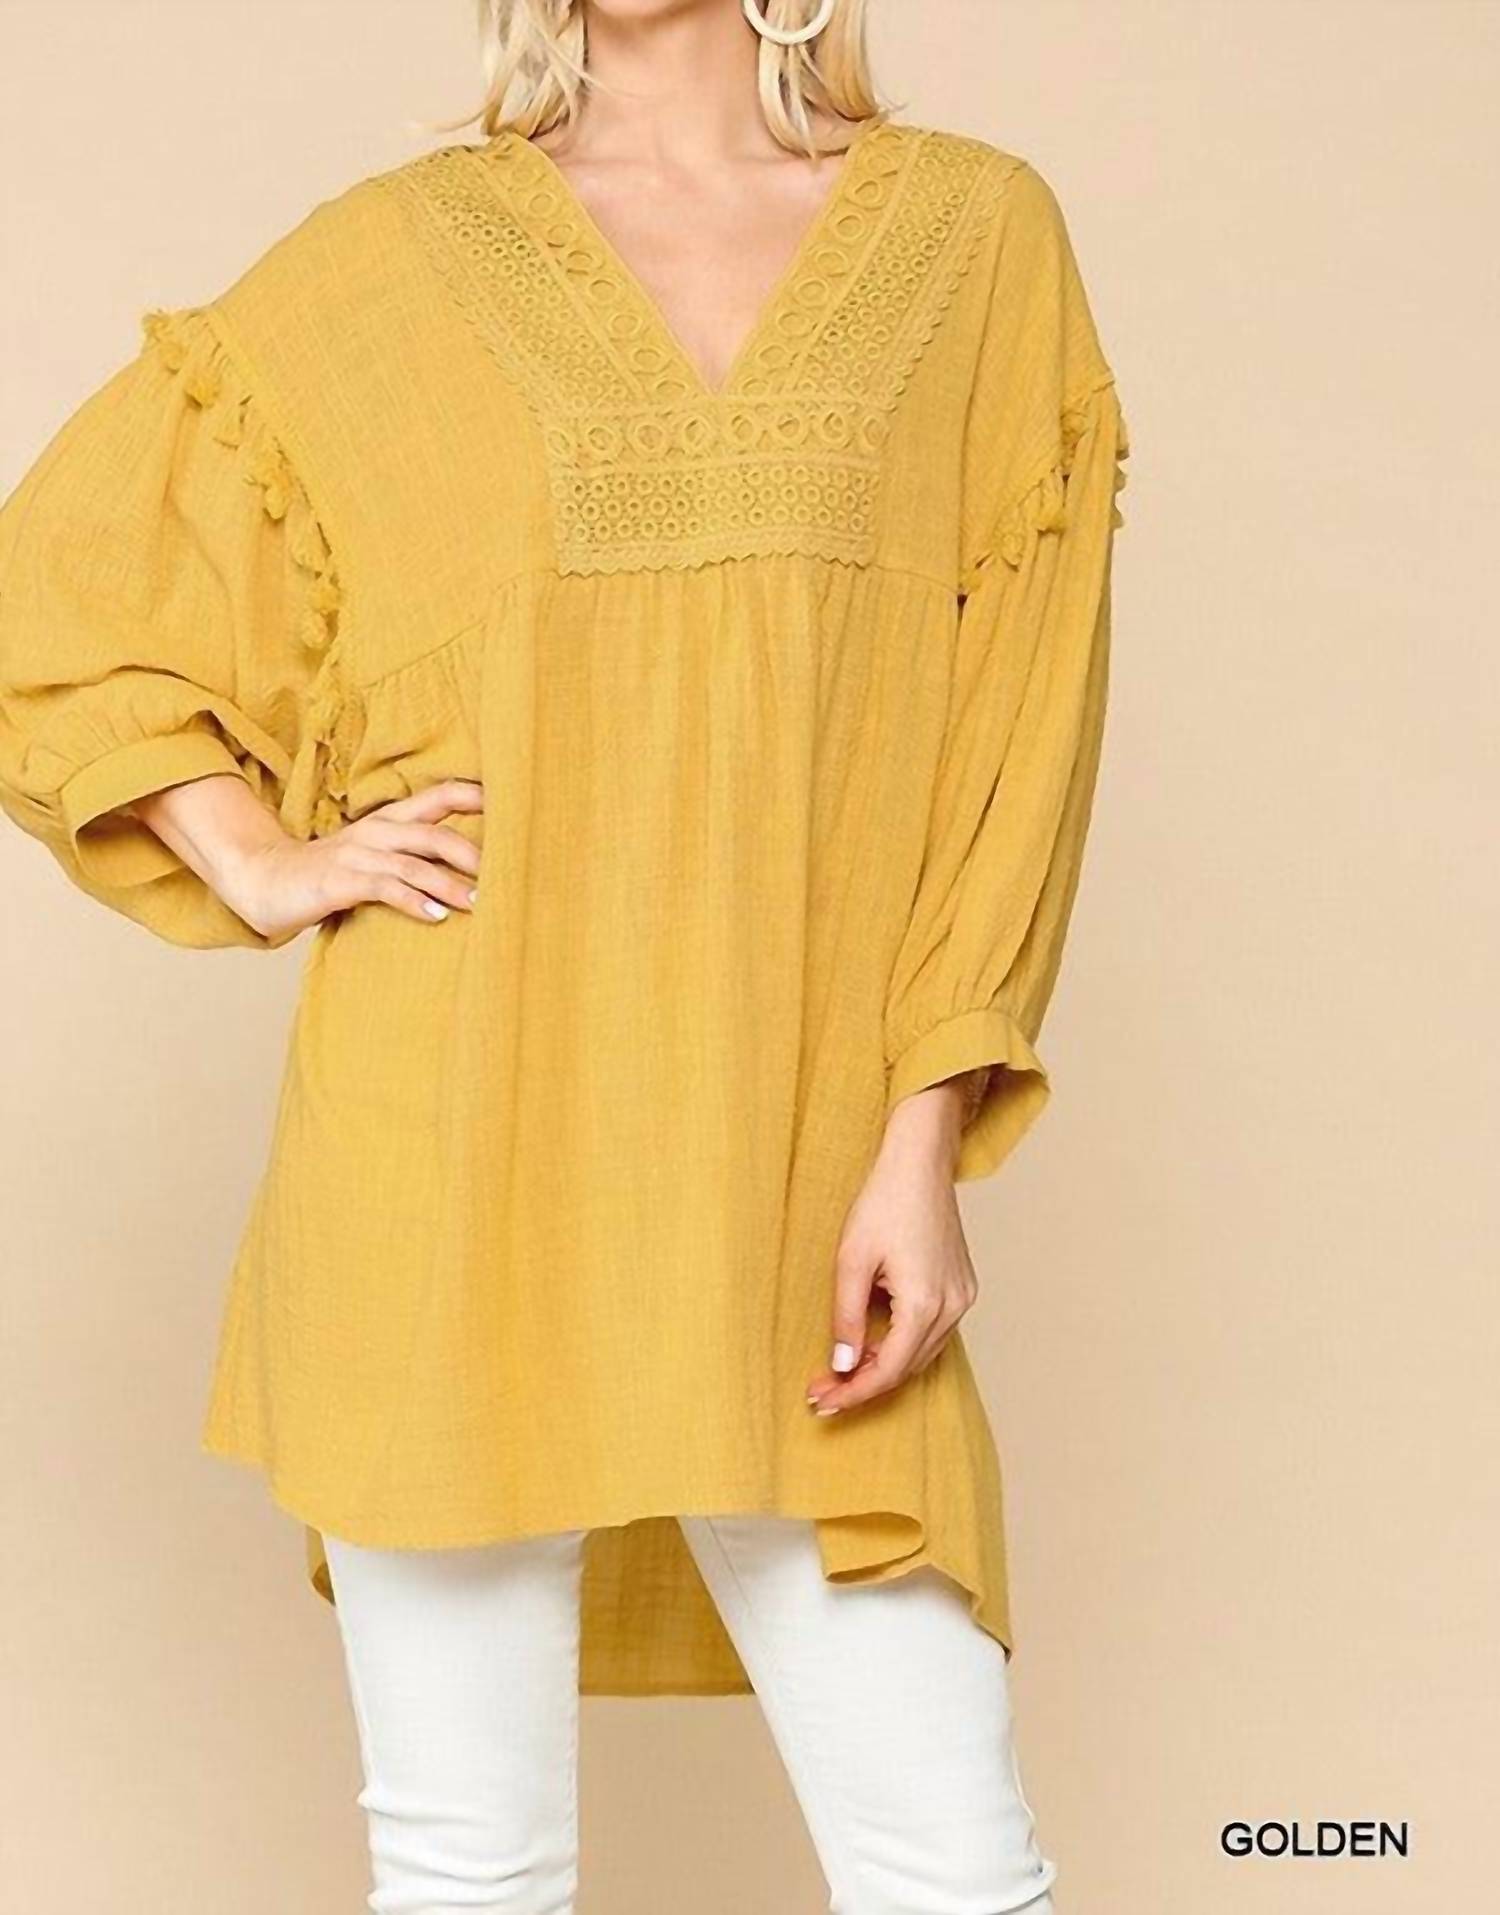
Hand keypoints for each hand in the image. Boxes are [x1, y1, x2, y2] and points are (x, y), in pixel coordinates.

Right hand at [132, 774, 483, 941]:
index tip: (514, 804)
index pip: (436, 798)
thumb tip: (468, 873)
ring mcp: (357, 855)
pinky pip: (384, 888)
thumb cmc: (328, 874)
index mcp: (387, 821)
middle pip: (433, 832)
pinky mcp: (340, 881)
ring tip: (480, 903)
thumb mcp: (373, 858)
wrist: (265, 880)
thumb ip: (411, 859)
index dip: (472, 796)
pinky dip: (413, 902)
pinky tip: (437, 917)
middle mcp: (376, 832)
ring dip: (450, 884)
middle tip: (510, 873)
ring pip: (414, 863)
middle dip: (473, 852)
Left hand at [805, 1080, 978, 1417]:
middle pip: (907, 1368)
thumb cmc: (884, 1202)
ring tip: (842, 1369)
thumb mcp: (851, 1261)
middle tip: (822, 1388)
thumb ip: (847, 1319)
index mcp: (924, 1303)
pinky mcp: (963, 1287)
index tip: (821, 1401)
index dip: (853, 1392)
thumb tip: (843, 1366)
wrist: (919, 1162)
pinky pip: (932, 1332)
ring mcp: (963, 1298)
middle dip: (863, 1383)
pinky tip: (874, 1342)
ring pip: (921, 1354)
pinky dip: (902, 1345)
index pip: (888, 1371)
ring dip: (883, 1366)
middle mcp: (952, 1307)